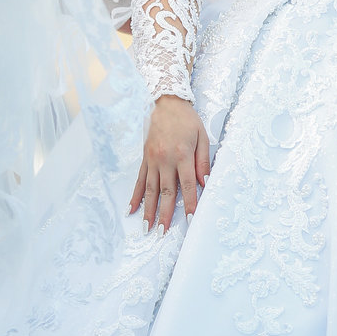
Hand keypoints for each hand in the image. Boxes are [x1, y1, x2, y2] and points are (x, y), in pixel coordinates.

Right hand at [129, 95, 209, 230]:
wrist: (166, 103)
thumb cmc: (187, 120)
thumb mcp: (202, 137)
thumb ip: (203, 161)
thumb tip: (205, 182)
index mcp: (182, 154)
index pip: (187, 185)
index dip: (188, 203)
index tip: (189, 220)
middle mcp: (165, 159)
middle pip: (165, 191)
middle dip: (164, 214)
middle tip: (162, 232)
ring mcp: (152, 160)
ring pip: (150, 189)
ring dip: (148, 209)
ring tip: (146, 227)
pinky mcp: (144, 158)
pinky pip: (139, 180)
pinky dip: (135, 195)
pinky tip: (131, 209)